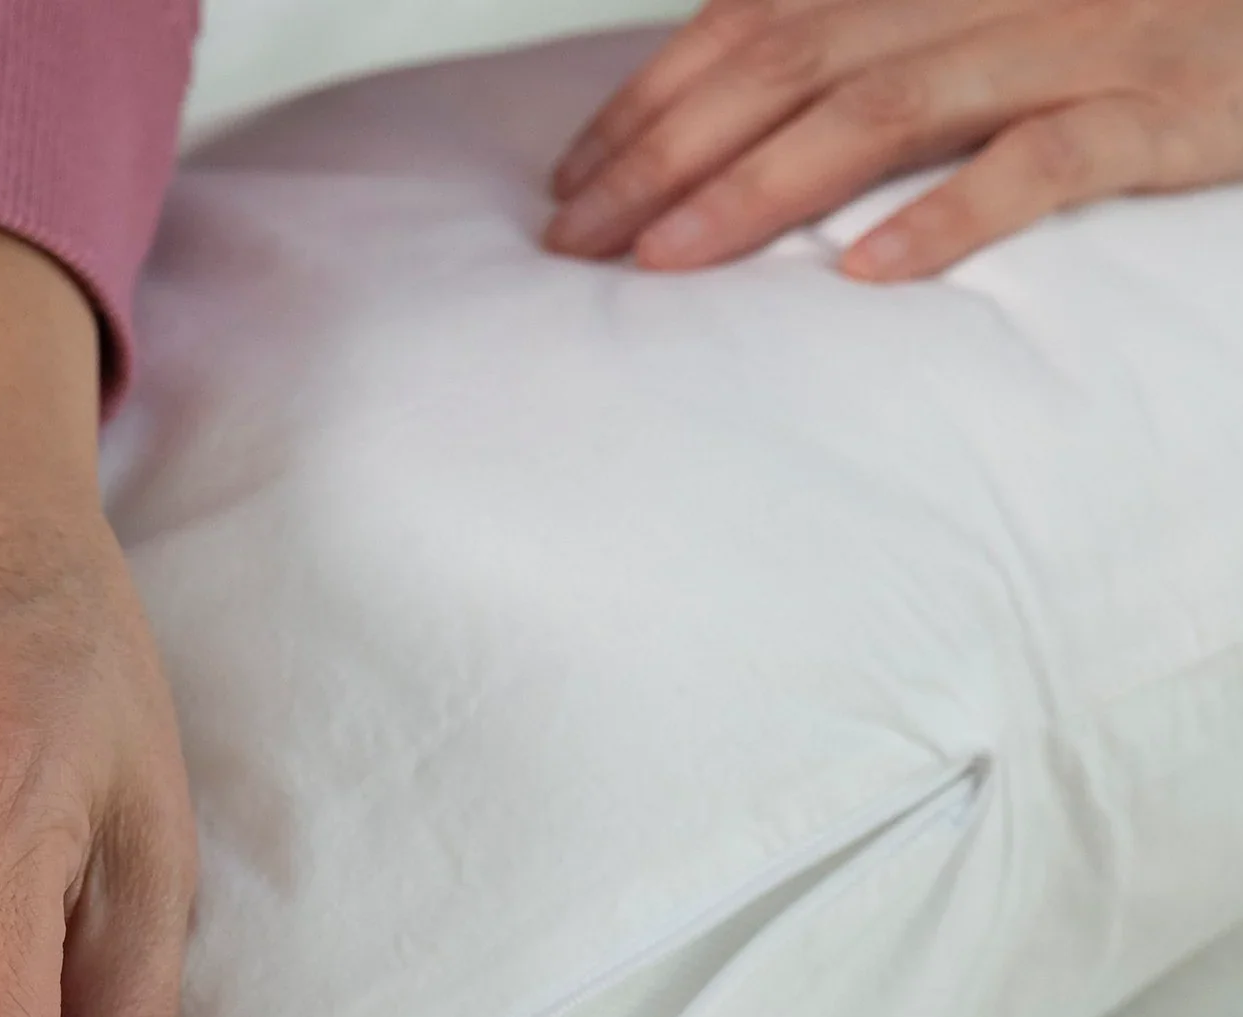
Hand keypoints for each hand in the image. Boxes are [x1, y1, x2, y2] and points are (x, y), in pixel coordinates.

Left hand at [544, 0, 1242, 278]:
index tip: (571, 182)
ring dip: (760, 187)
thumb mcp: (980, 12)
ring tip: (665, 261)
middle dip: (666, 152)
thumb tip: (740, 118)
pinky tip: (866, 275)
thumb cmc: (1129, 20)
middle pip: (792, 59)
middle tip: (576, 240)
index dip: (652, 98)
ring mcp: (1078, 37)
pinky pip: (1044, 160)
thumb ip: (870, 40)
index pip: (756, 19)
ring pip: (888, 105)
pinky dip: (952, 215)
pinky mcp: (1160, 106)